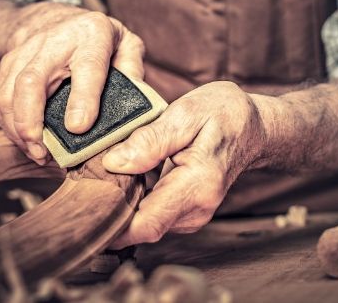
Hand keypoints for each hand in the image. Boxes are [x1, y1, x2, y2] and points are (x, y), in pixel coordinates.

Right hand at [0, 4, 144, 164]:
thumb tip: (133, 105)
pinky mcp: (8, 64)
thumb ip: (133, 72)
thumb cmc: (99, 39)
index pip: (87, 66)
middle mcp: (55, 39)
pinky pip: (0, 98)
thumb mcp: (126, 45)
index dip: (82, 99)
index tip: (78, 128)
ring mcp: (27, 50)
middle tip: (44, 151)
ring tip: (37, 153)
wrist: (60, 18)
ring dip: (18, 129)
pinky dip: (8, 125)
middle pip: (32, 80)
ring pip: (9, 92)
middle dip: (31, 120)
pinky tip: (25, 141)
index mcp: (93, 34)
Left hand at [102, 81, 265, 246]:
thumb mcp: (187, 112)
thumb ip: (151, 139)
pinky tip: (130, 170)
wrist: (253, 126)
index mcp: (197, 185)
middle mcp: (196, 209)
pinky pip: (152, 210)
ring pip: (143, 218)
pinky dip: (136, 194)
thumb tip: (113, 162)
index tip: (85, 207)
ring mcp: (192, 214)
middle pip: (139, 224)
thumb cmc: (224, 114)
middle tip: (89, 174)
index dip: (111, 224)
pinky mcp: (185, 210)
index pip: (146, 224)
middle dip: (111, 204)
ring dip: (123, 198)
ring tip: (109, 166)